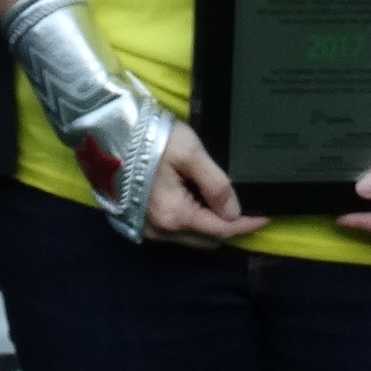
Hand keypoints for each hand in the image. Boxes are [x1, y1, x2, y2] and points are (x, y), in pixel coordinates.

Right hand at [144, 122, 268, 248]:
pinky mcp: (135, 220)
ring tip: (220, 200)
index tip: (266, 217)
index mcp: (175, 216)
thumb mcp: (189, 153)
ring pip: (189, 237)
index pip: (221, 230)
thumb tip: (234, 211)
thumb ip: (216, 184)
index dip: (246, 225)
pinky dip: (189, 220)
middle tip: (244, 206)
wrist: (104, 131)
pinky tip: (194, 199)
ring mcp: (145, 228)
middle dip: (228, 227)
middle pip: (206, 239)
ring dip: (208, 224)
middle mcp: (159, 230)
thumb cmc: (148, 138)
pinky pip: (173, 230)